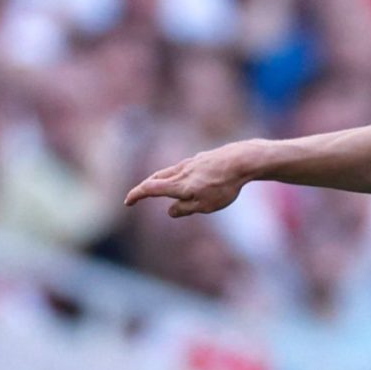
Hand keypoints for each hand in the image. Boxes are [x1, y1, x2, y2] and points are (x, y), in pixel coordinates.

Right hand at [124, 143, 256, 216]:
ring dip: (159, 180)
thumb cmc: (224, 186)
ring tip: (156, 187)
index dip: (136, 195)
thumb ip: (184, 209)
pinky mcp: (202, 158)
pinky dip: (176, 175)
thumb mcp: (205, 206)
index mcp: (178, 185)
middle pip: (156, 178)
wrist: (242, 160)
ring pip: (169, 171)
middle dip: (144, 187)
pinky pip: (184, 168)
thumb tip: (170, 211)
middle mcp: (181, 171)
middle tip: (137, 196)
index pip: (150, 189)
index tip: (127, 202)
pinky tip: (183, 177)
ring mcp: (191, 162)